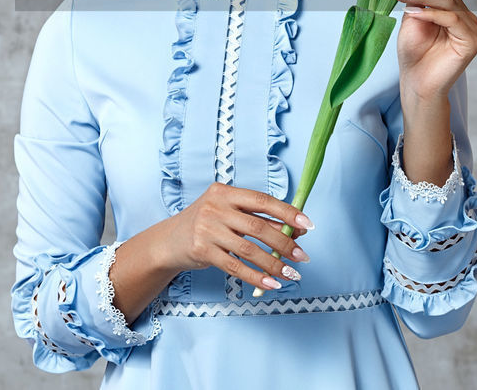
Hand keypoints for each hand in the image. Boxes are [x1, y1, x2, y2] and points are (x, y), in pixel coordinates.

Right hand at [161, 183, 311, 292]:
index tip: (307, 225)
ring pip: (249, 250)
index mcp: (225, 192)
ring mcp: (207, 229)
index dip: (287, 212)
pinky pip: (235, 267)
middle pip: (258, 227)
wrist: (169, 241)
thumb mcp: (229, 214)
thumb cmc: (206, 225)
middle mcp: (215, 207)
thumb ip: (258, 219)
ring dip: (274, 264)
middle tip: (302, 256)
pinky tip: (271, 283)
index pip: (262, 200)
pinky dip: (256, 277)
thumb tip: (295, 231)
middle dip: (285, 244)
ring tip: (291, 273)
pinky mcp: (202, 251)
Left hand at [382, 0, 476, 103]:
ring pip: (447, 0)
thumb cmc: (413, 53)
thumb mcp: (411, 17)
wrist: (417, 83)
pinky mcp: (472, 41)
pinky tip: (413, 13)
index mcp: (453, 8)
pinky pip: (452, 19)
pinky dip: (431, 14)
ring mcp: (471, 27)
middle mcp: (465, 15)